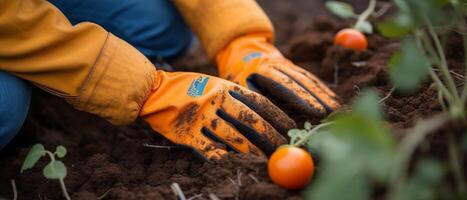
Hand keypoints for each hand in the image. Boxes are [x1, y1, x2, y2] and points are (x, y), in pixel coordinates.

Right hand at [140, 71, 295, 158]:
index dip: (276, 116)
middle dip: (269, 135)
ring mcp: (200, 118)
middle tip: (282, 146)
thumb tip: (263, 114)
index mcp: (224, 86)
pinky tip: (236, 163)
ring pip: (232, 137)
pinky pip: (210, 149)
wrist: (154, 92)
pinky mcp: (187, 135)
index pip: (257, 101)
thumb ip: (234, 95)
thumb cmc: (189, 88)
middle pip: (249, 120)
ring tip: (265, 158)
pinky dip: (224, 158)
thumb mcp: (214, 84)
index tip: (290, 127)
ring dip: (251, 150)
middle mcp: (214, 101)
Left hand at [216, 34, 339, 117]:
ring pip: (308, 78)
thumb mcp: (240, 87)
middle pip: (302, 81)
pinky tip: (333, 99)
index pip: (286, 84)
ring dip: (324, 93)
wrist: (243, 52)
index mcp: (263, 70)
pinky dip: (322, 88)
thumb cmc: (239, 76)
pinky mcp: (294, 68)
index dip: (303, 98)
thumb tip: (268, 122)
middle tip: (333, 113)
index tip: (317, 111)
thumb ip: (253, 101)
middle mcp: (279, 65)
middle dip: (319, 97)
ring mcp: (288, 65)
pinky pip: (310, 77)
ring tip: (337, 108)